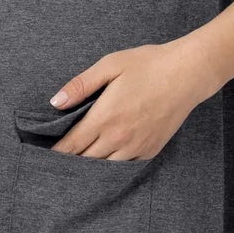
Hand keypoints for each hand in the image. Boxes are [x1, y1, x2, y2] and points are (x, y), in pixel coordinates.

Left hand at [45, 39, 221, 158]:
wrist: (188, 74)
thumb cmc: (149, 65)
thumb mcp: (110, 65)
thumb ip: (81, 85)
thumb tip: (56, 102)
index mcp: (105, 117)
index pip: (71, 145)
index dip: (56, 153)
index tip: (45, 157)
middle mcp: (118, 137)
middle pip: (85, 160)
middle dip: (70, 161)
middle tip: (58, 161)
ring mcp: (136, 147)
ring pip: (104, 167)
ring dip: (91, 165)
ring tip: (79, 162)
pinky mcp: (150, 150)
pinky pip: (124, 165)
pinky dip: (112, 164)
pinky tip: (106, 158)